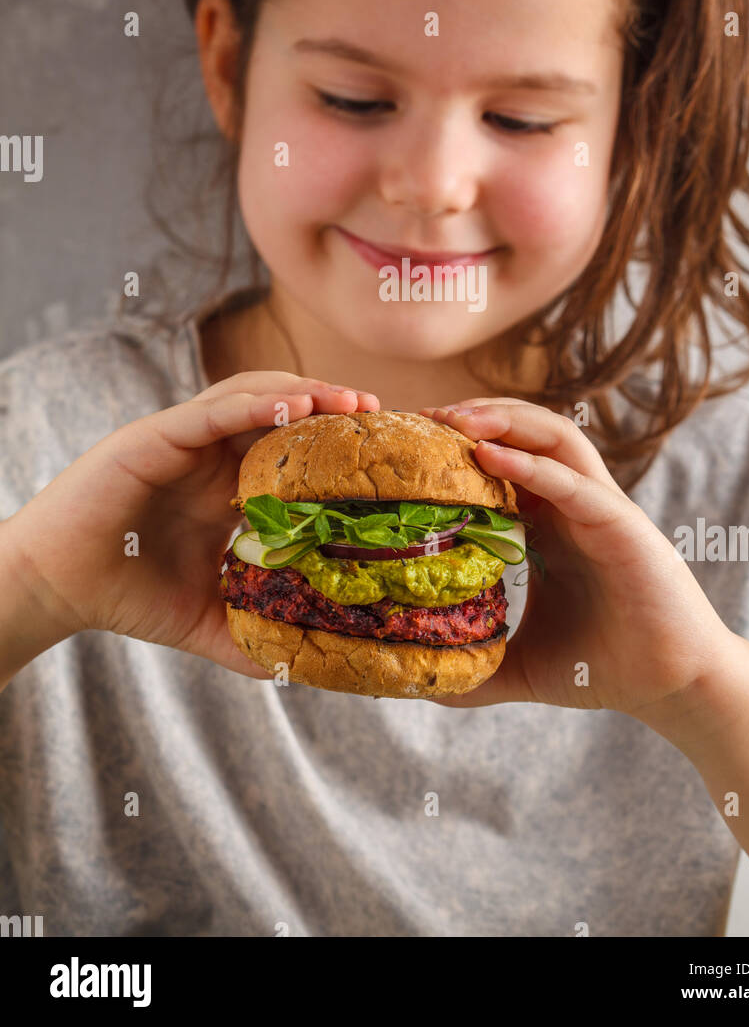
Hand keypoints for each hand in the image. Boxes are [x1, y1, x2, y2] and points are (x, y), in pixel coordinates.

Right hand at [5, 373, 379, 677]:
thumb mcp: (203, 618)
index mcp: (223, 481)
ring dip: (303, 391)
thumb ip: (248, 636)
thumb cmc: (125, 593)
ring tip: (347, 402)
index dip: (333, 439)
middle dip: (330, 403)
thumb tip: (299, 668)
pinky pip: (211, 411)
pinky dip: (254, 404)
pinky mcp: (153, 437)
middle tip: (377, 412)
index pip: (288, 444)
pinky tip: (293, 406)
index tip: (381, 449)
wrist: (56, 588)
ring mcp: (181, 438)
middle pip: (279, 407)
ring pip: (251, 396)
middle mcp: (207, 451)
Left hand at [417, 398, 736, 725]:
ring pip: (556, 437)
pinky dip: (530, 464)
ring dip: (505, 419)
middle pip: (527, 431)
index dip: (458, 443)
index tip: (409, 443)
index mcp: (550, 522)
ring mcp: (601, 508)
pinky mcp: (622, 525)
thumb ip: (477, 668)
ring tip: (455, 419)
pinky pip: (572, 482)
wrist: (673, 686)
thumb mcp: (523, 666)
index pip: (504, 458)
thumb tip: (422, 685)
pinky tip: (489, 455)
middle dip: (476, 414)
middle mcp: (574, 504)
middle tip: (423, 416)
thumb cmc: (606, 666)